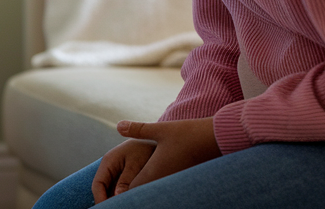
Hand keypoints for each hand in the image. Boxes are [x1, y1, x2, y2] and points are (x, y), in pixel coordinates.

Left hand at [91, 118, 220, 201]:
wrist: (217, 141)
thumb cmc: (188, 134)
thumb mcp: (161, 130)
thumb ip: (138, 129)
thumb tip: (118, 125)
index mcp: (153, 172)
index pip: (129, 191)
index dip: (117, 195)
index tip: (107, 199)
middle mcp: (162, 181)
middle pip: (140, 195)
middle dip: (128, 196)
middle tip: (114, 198)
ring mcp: (172, 182)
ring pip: (152, 193)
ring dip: (142, 193)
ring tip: (131, 192)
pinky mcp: (180, 180)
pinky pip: (164, 189)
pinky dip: (155, 189)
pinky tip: (153, 183)